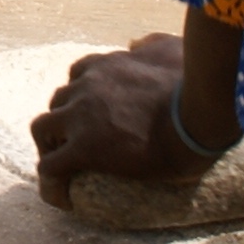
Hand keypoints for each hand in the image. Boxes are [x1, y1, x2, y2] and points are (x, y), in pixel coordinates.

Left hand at [31, 35, 229, 211]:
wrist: (200, 114)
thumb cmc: (195, 83)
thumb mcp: (171, 48)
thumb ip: (151, 44)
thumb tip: (135, 44)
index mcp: (108, 65)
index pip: (79, 74)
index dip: (80, 95)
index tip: (90, 112)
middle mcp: (88, 85)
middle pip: (58, 100)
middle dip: (63, 119)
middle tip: (77, 141)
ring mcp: (82, 116)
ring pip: (43, 128)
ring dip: (50, 145)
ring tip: (64, 167)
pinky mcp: (84, 148)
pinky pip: (51, 168)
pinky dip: (51, 184)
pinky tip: (61, 199)